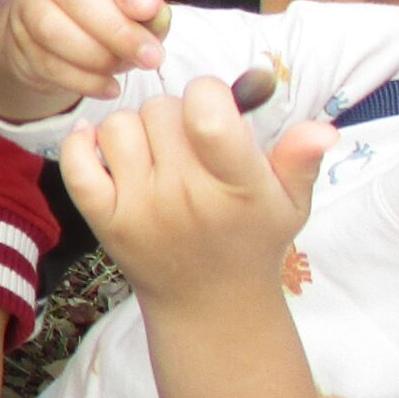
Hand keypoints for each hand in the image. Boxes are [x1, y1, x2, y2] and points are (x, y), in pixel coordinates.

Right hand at [0, 0, 168, 121]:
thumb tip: (153, 20)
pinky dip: (82, 81)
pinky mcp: (17, 41)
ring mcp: (26, 5)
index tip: (150, 9)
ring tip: (125, 68)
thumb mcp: (137, 0)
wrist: (57, 24)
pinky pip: (47, 64)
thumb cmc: (110, 7)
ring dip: (96, 58)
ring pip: (53, 31)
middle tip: (150, 57)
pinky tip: (109, 87)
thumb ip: (151, 11)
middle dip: (116, 30)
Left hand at [57, 78, 334, 317]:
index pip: (208, 117)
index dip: (206, 93)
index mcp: (237, 187)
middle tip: (187, 137)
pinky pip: (76, 165)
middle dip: (173, 112)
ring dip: (134, 127)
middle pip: (159, 111)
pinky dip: (80, 144)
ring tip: (156, 149)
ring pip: (117, 127)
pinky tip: (98, 141)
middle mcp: (185, 197)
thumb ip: (300, 161)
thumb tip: (322, 128)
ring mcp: (141, 210)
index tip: (213, 104)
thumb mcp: (290, 204)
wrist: (210, 304)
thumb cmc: (251, 240)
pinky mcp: (105, 221)